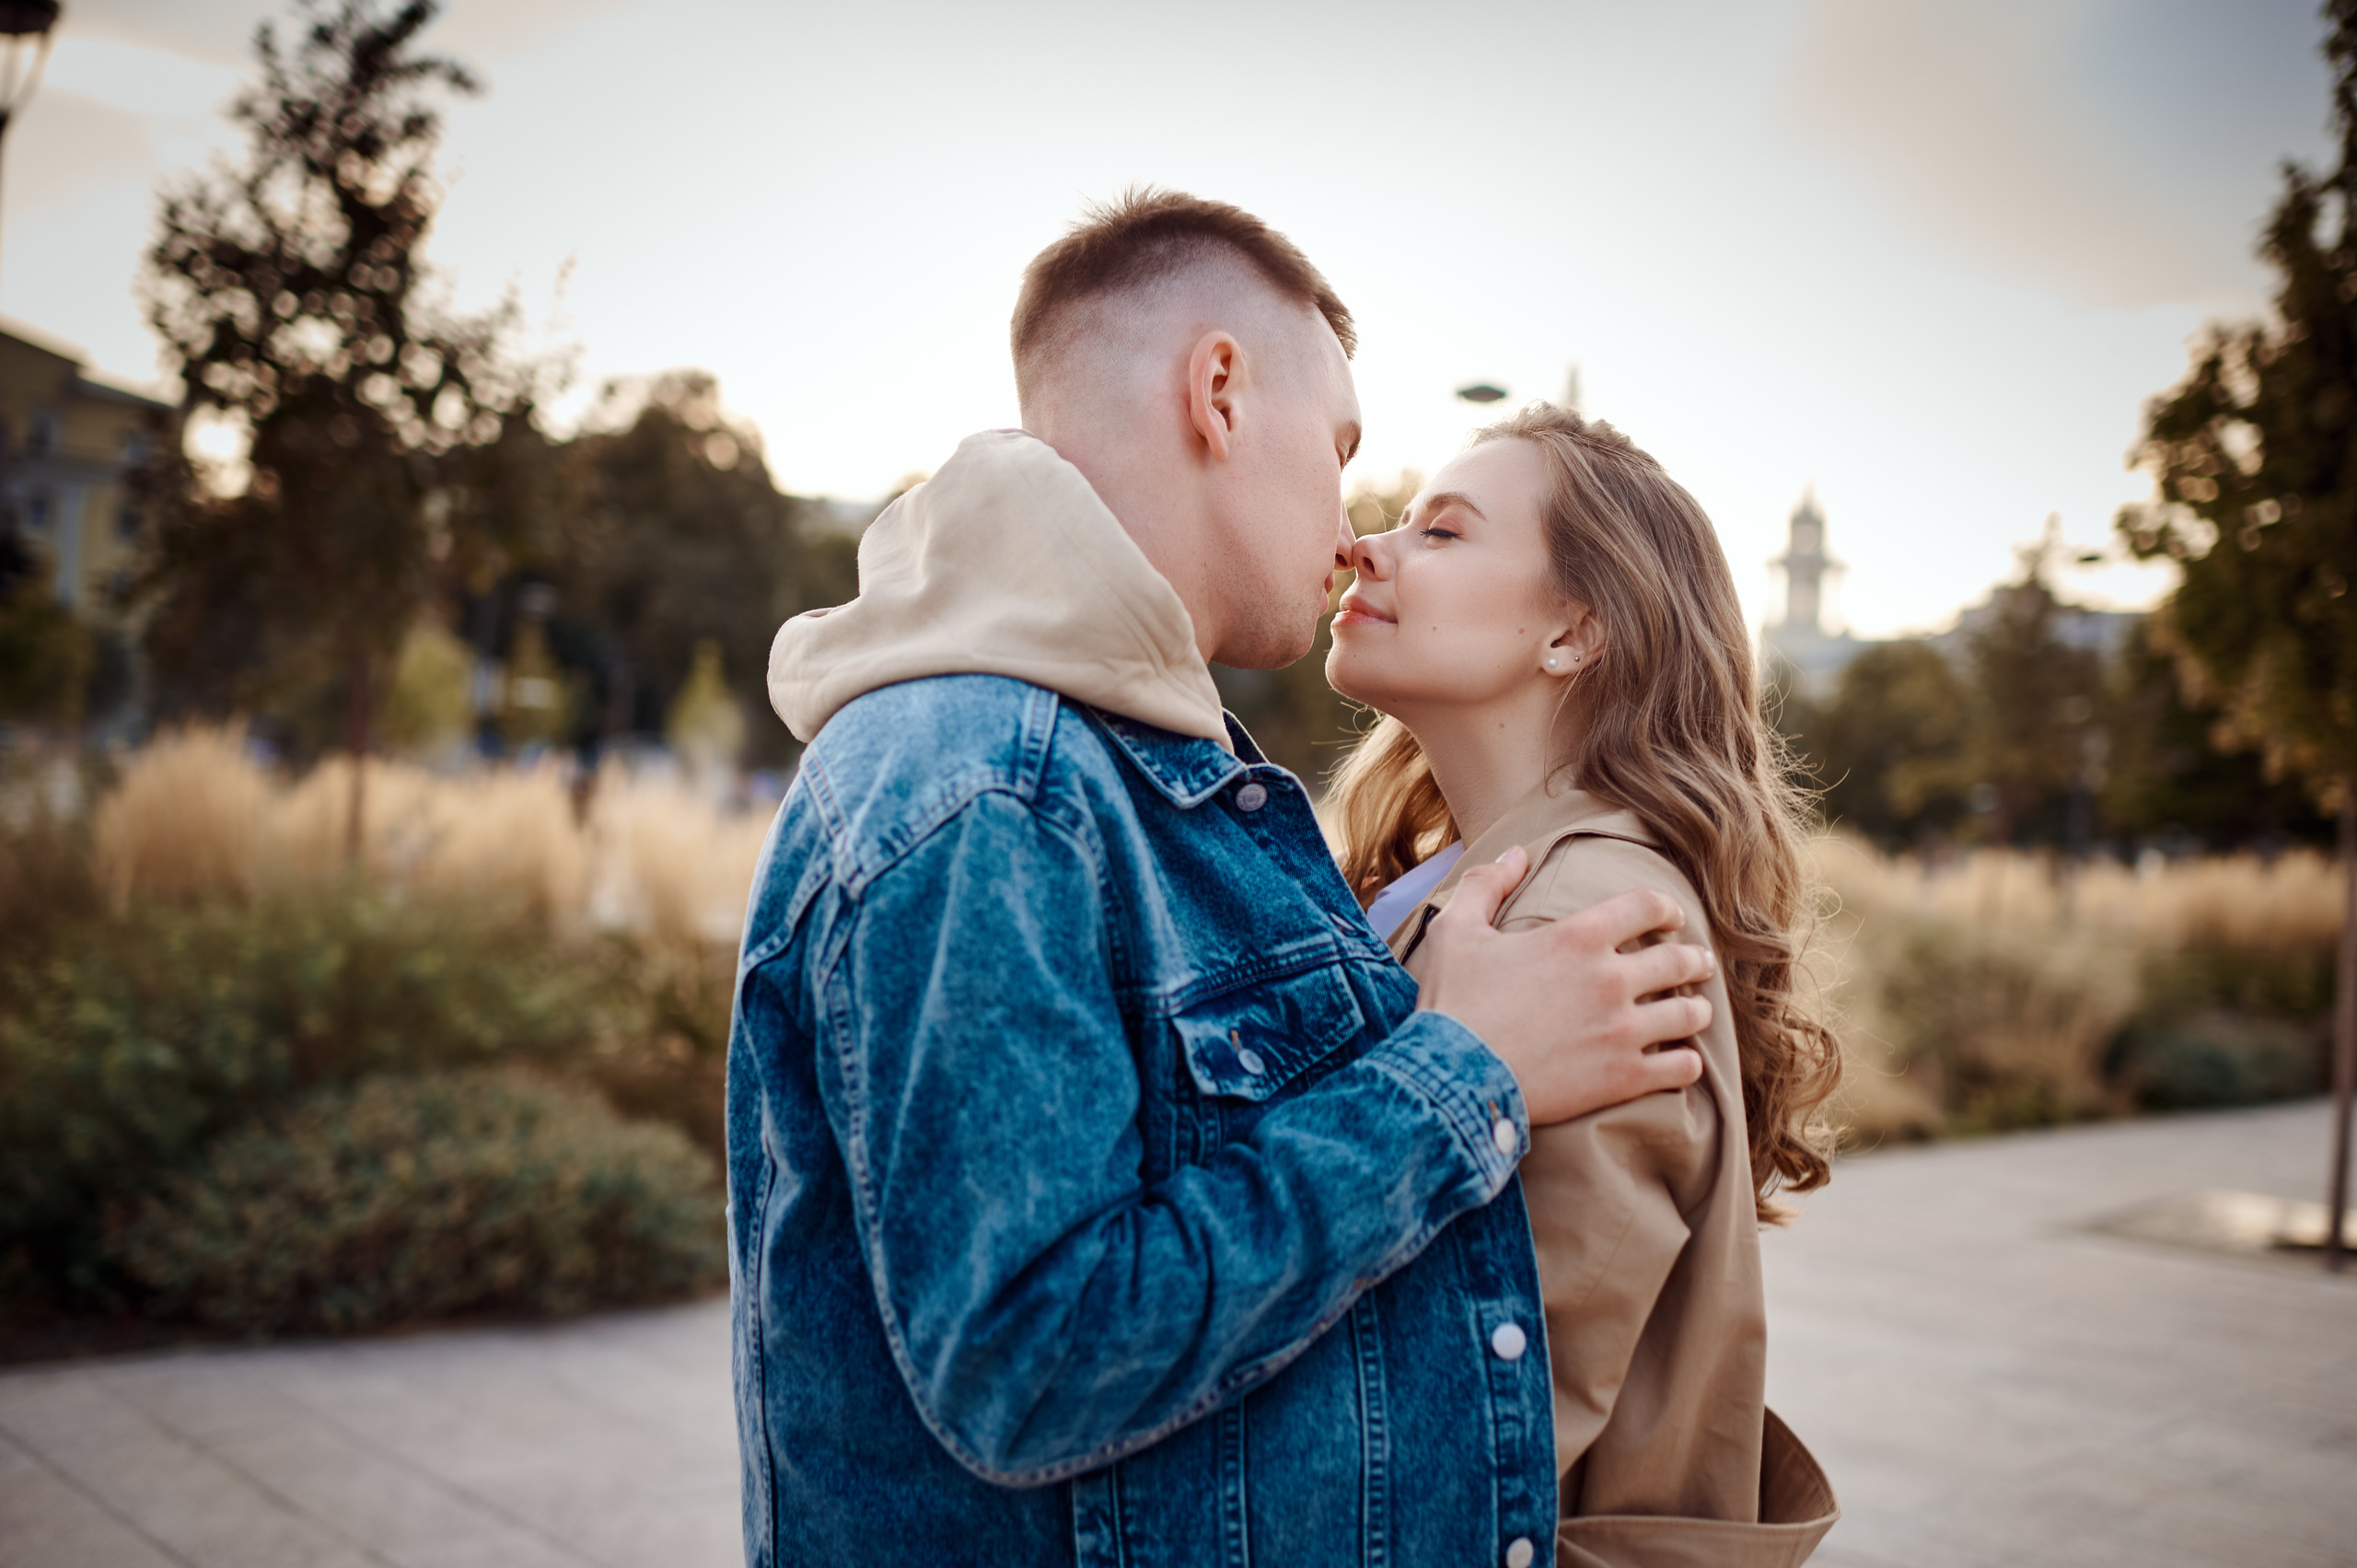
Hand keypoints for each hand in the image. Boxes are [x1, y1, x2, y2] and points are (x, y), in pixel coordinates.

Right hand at [1415, 847, 1712, 1125]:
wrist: (1453, 1078)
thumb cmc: (1453, 1002)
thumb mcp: (1456, 930)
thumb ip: (1488, 883)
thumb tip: (1517, 852)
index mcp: (1578, 936)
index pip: (1647, 906)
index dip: (1666, 908)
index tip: (1672, 917)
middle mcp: (1611, 978)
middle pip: (1679, 959)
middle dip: (1695, 959)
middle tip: (1700, 963)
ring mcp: (1622, 1029)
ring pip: (1690, 1013)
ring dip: (1698, 1010)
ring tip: (1697, 1012)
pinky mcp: (1624, 1076)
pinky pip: (1683, 1067)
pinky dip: (1689, 1064)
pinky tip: (1684, 1062)